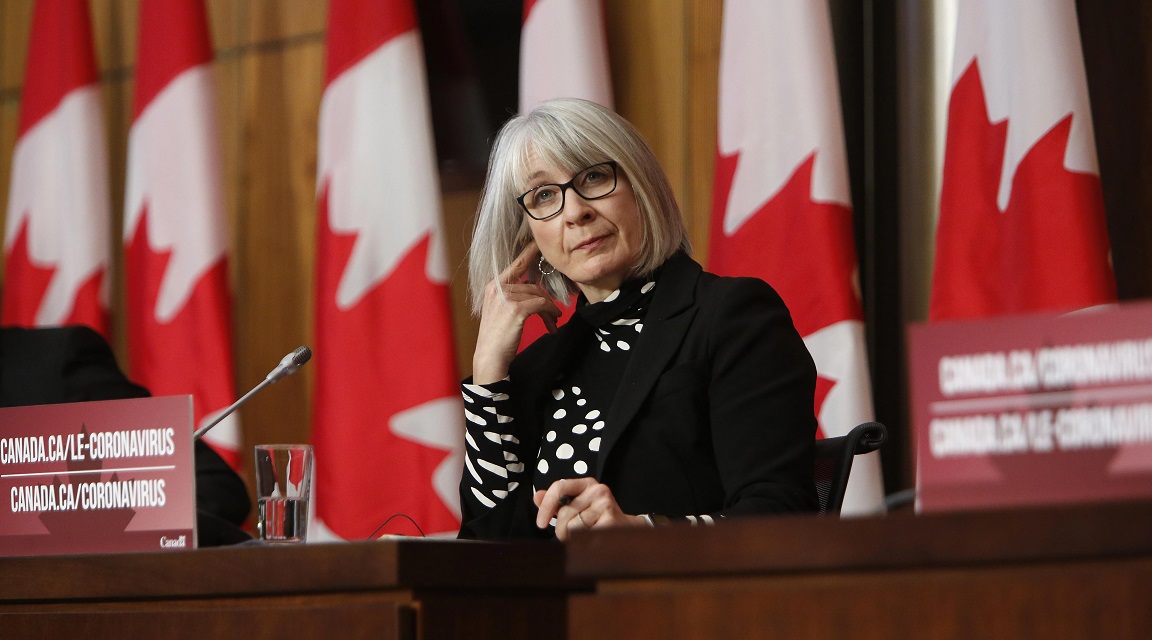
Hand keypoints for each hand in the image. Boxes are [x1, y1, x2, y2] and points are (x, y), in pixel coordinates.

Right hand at [472, 241, 562, 383]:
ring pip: (538, 296)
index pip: (515, 264)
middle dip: (546, 300)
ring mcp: (506, 298)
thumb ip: (514, 297)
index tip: (539, 243)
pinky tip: (552, 323)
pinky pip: (541, 305)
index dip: (529, 252)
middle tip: (554, 314)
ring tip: (553, 322)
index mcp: (493, 286)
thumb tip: (535, 290)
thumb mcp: (501, 311)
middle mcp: (497, 288)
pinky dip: (550, 313)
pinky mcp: (515, 309)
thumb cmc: (497, 337)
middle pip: (532, 286)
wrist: (489, 357)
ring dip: (550, 310)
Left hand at [533, 477, 645, 540]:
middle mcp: (598, 490)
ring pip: (572, 527)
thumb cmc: (597, 519)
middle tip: (570, 535)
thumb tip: (536, 497)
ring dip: (572, 538)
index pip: (559, 487)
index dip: (546, 506)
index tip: (540, 524)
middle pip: (564, 513)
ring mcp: (606, 504)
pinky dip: (583, 543)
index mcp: (587, 483)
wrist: (626, 531)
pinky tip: (592, 541)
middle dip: (561, 530)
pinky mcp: (611, 520)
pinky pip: (584, 537)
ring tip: (584, 537)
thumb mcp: (577, 505)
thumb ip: (556, 502)